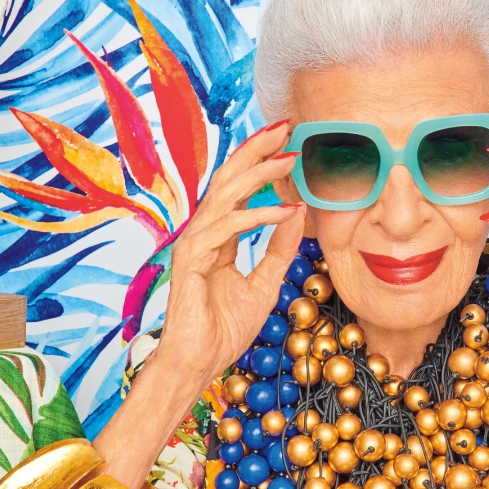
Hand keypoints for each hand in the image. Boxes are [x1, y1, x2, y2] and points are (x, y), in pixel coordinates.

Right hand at [157, 120, 306, 389]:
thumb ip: (279, 249)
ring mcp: (195, 243)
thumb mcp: (266, 283)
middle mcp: (204, 232)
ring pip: (226, 194)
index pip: (240, 188)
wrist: (199, 363)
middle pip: (229, 178)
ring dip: (260, 172)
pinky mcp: (191, 259)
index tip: (289, 140)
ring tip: (290, 155)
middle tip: (286, 125)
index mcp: (219, 236)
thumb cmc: (225, 328)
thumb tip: (297, 213)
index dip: (261, 161)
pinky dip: (258, 216)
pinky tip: (286, 210)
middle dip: (257, 149)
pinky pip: (228, 228)